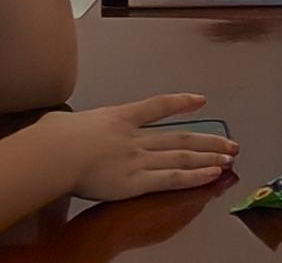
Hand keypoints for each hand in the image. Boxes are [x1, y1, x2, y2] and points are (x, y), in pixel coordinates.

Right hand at [54, 94, 239, 201]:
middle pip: (180, 137)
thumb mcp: (60, 123)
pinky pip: (173, 178)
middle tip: (230, 142)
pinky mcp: (137, 181)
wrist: (55, 153)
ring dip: (209, 157)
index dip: (180, 102)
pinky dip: (195, 176)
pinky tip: (213, 174)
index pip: (156, 106)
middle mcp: (135, 137)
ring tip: (230, 158)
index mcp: (118, 117)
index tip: (200, 100)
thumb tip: (53, 124)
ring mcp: (139, 158)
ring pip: (182, 156)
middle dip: (208, 140)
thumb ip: (65, 124)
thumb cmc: (51, 139)